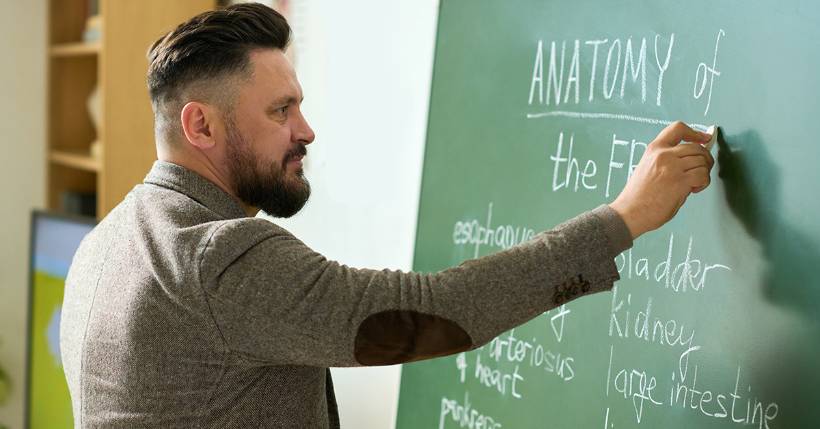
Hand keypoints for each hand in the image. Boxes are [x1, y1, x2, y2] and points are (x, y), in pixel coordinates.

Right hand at [609, 121, 714, 238]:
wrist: (630, 212)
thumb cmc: (638, 196)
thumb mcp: (647, 167)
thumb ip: (667, 160)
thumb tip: (691, 160)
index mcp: (654, 149)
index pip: (678, 128)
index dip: (695, 133)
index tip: (704, 138)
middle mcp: (664, 155)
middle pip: (697, 147)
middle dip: (705, 159)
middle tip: (702, 170)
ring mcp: (672, 167)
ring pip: (703, 161)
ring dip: (703, 173)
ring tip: (693, 184)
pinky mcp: (680, 181)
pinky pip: (703, 175)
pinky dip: (703, 183)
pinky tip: (692, 190)